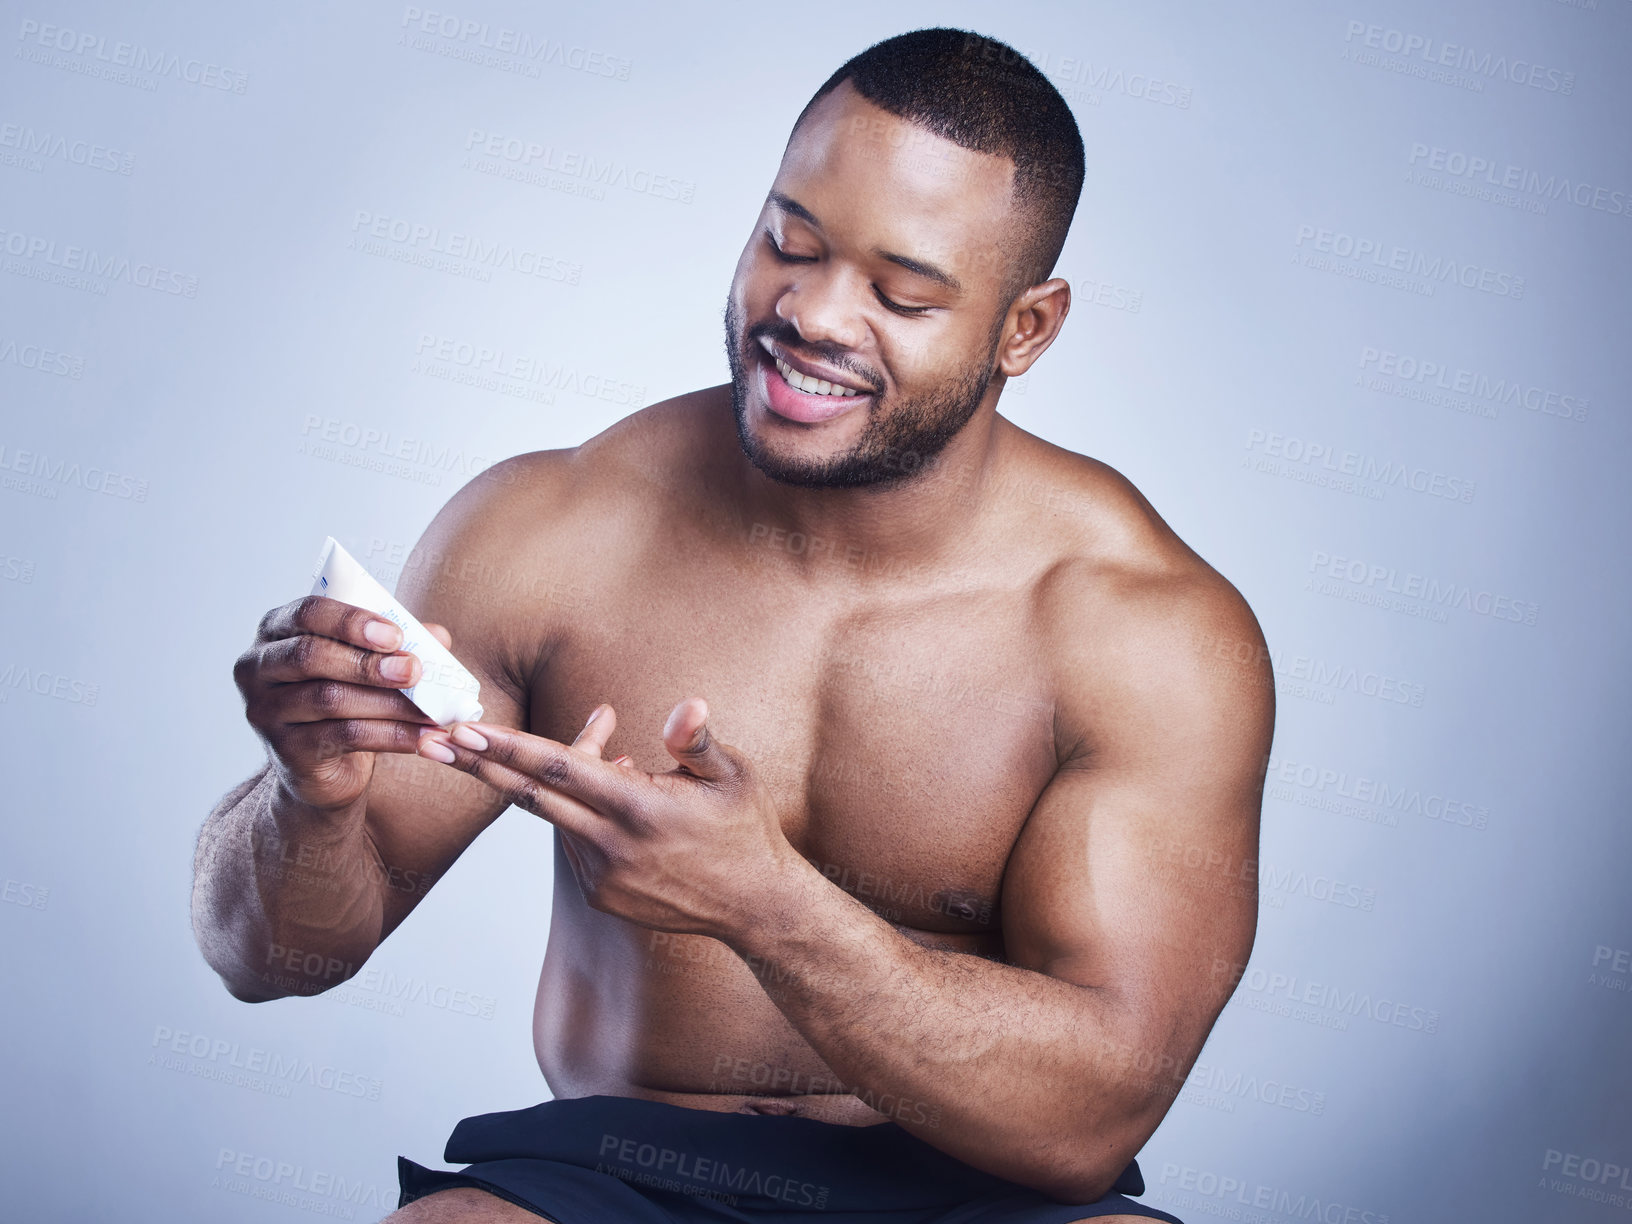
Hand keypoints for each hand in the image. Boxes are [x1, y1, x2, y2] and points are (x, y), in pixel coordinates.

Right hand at [235, 595, 445, 814]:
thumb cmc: (345, 697)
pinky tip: (423, 737)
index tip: (396, 635)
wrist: (321, 766)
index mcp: (276, 630)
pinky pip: (342, 737)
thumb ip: (396, 644)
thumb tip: (438, 637)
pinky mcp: (285, 750)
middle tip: (414, 671)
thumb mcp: (366, 663)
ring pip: (329, 699)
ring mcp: (265, 711)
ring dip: (389, 703)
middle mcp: (258, 667)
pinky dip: (391, 736)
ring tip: (430, 710)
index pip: (307, 612)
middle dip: (368, 663)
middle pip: (310, 655)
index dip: (351, 621)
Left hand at [416, 699, 797, 938]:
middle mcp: (613, 845)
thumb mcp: (734, 776)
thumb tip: (686, 705)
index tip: (466, 729)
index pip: (561, 768)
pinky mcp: (600, 896)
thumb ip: (697, 741)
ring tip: (586, 751)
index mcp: (641, 808)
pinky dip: (576, 815)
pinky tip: (608, 795)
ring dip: (545, 784)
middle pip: (531, 796)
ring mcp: (602, 877)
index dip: (509, 747)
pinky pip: (574, 843)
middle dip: (481, 766)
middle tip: (435, 741)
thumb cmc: (746, 830)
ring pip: (556, 817)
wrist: (755, 906)